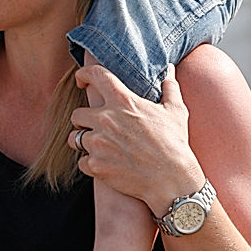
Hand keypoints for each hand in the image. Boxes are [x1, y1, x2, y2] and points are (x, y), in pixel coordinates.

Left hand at [68, 63, 203, 213]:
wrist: (172, 180)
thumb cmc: (175, 144)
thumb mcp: (176, 111)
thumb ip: (170, 87)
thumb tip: (170, 70)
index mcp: (123, 101)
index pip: (95, 75)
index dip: (84, 74)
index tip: (81, 80)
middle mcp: (106, 120)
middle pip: (77, 114)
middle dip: (84, 120)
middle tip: (95, 127)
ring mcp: (98, 144)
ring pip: (75, 138)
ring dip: (83, 141)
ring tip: (97, 147)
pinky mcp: (96, 166)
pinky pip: (81, 162)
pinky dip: (90, 164)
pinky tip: (104, 164)